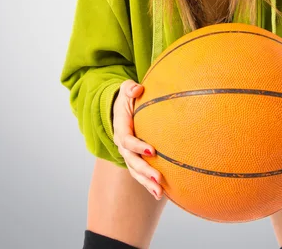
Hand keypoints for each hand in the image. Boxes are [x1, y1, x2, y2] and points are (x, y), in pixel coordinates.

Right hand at [113, 79, 163, 200]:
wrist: (120, 108)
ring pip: (135, 171)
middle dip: (144, 170)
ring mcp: (127, 154)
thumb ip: (130, 88)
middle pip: (131, 161)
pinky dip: (148, 184)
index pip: (127, 140)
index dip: (138, 146)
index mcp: (121, 128)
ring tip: (159, 192)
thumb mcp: (126, 88)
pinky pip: (140, 174)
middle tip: (158, 178)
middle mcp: (122, 144)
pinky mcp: (134, 159)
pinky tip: (161, 194)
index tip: (152, 151)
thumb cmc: (127, 97)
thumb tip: (138, 89)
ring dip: (146, 183)